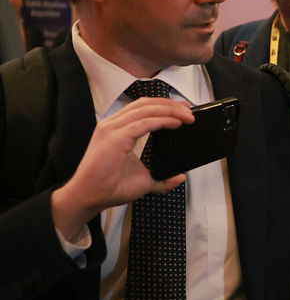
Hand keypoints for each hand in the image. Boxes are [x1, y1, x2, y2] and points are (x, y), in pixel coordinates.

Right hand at [50, 98, 192, 239]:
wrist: (90, 196)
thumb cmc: (110, 187)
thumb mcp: (143, 180)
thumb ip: (162, 179)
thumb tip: (180, 177)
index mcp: (116, 129)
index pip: (142, 108)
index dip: (163, 105)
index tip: (183, 110)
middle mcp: (113, 124)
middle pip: (145, 104)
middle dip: (170, 104)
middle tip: (189, 110)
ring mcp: (112, 129)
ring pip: (146, 109)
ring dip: (170, 110)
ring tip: (187, 117)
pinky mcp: (115, 137)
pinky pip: (144, 123)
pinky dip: (162, 120)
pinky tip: (175, 123)